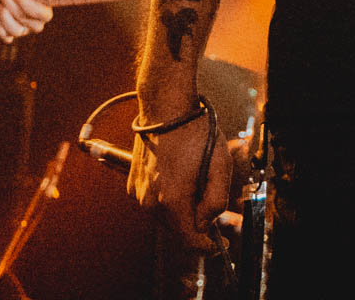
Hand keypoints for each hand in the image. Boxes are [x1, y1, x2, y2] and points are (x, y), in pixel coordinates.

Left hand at [0, 0, 51, 42]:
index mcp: (46, 8)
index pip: (44, 16)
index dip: (29, 6)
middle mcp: (36, 22)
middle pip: (25, 21)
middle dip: (10, 5)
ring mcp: (23, 29)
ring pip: (15, 32)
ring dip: (4, 17)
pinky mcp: (10, 32)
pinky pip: (6, 38)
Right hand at [129, 108, 231, 246]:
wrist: (165, 108)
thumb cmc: (196, 132)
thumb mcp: (220, 164)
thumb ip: (216, 201)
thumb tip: (206, 223)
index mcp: (172, 200)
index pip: (190, 240)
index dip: (207, 246)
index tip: (220, 243)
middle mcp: (150, 202)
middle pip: (177, 230)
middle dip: (195, 224)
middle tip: (211, 204)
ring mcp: (138, 194)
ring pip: (166, 217)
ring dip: (182, 210)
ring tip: (195, 182)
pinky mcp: (133, 185)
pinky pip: (154, 203)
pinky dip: (168, 199)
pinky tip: (180, 176)